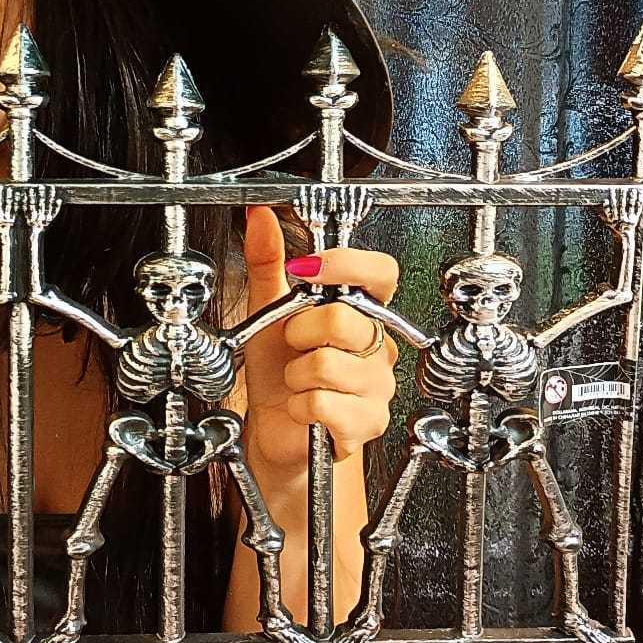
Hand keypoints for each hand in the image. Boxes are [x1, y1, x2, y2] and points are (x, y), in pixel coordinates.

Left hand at [240, 206, 398, 469]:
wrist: (276, 426)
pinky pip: (325, 402)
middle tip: (293, 344)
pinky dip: (300, 405)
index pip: (382, 273)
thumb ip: (267, 261)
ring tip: (298, 378)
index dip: (347, 265)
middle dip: (300, 332)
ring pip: (329, 364)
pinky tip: (303, 406)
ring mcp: (377, 386)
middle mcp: (376, 345)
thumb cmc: (277, 368)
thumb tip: (260, 216)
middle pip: (344, 319)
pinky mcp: (367, 422)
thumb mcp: (267, 309)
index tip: (308, 270)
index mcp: (360, 310)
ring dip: (296, 374)